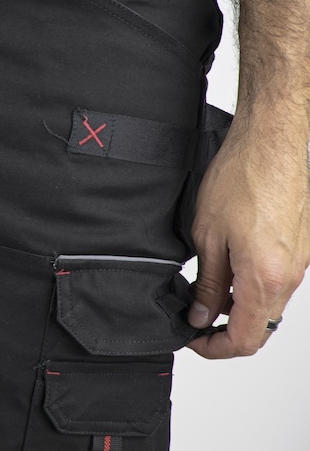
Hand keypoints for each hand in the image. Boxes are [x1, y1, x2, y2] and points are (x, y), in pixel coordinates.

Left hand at [186, 112, 309, 357]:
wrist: (270, 143)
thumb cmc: (241, 178)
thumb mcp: (207, 236)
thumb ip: (208, 283)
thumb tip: (202, 315)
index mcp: (266, 278)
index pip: (246, 339)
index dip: (215, 348)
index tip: (192, 339)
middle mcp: (291, 275)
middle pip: (261, 326)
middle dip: (225, 330)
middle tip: (194, 317)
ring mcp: (300, 261)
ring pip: (270, 304)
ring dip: (239, 306)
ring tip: (205, 290)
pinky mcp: (301, 246)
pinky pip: (277, 280)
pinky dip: (252, 285)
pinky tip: (227, 267)